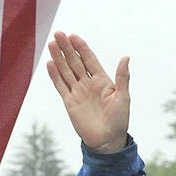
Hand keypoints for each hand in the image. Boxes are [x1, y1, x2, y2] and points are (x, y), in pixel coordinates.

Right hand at [46, 31, 129, 153]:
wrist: (107, 142)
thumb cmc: (119, 120)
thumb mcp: (123, 97)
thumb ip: (122, 77)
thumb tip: (126, 57)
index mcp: (103, 81)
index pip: (89, 59)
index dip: (81, 48)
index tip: (73, 36)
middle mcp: (89, 84)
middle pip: (75, 62)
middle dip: (67, 48)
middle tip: (58, 34)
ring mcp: (78, 92)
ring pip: (66, 71)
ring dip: (59, 58)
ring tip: (51, 43)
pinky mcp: (69, 102)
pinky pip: (60, 86)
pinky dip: (54, 75)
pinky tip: (49, 63)